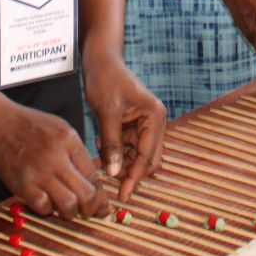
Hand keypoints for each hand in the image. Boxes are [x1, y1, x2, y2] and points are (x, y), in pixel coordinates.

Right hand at [0, 98, 106, 220]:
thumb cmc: (31, 125)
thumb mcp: (61, 129)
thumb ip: (77, 152)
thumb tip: (93, 179)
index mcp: (70, 141)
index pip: (94, 175)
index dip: (101, 195)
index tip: (103, 206)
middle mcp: (57, 157)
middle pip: (86, 193)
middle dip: (92, 209)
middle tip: (90, 212)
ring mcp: (39, 172)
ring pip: (67, 205)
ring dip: (71, 212)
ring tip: (69, 210)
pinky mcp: (22, 185)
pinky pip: (43, 207)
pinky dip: (48, 210)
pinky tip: (47, 203)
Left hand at [82, 51, 166, 200]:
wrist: (100, 61)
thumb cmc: (106, 80)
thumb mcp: (107, 112)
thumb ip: (112, 144)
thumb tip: (114, 173)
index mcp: (154, 117)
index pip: (147, 156)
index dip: (135, 176)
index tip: (124, 194)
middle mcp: (154, 123)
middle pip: (147, 159)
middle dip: (130, 171)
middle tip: (110, 181)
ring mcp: (144, 125)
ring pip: (136, 156)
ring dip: (120, 161)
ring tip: (101, 154)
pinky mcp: (132, 126)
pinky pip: (127, 147)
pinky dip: (115, 151)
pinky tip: (101, 143)